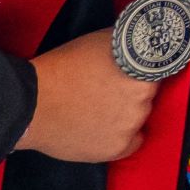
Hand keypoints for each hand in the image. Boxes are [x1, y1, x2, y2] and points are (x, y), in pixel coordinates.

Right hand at [11, 29, 158, 162]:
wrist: (32, 103)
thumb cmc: (63, 68)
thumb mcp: (101, 42)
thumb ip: (127, 45)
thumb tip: (142, 40)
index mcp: (141, 73)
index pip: (157, 71)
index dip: (145, 71)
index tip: (135, 73)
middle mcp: (141, 101)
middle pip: (148, 95)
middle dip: (133, 91)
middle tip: (111, 89)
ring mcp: (129, 127)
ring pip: (139, 117)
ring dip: (127, 113)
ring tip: (102, 108)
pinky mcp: (115, 149)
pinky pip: (132, 142)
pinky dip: (124, 136)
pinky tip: (108, 127)